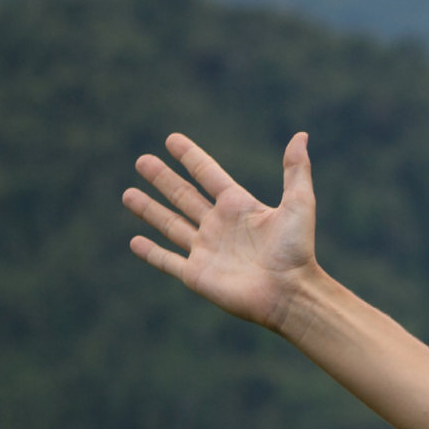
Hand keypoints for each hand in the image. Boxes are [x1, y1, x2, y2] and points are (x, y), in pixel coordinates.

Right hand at [124, 132, 319, 332]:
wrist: (290, 293)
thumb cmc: (297, 250)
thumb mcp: (300, 204)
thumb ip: (296, 170)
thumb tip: (302, 135)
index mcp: (239, 207)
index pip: (209, 175)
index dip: (191, 158)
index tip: (172, 139)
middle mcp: (220, 226)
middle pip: (184, 196)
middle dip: (162, 179)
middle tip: (142, 161)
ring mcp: (206, 251)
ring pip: (170, 225)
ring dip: (149, 210)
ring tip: (127, 194)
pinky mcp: (196, 274)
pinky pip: (167, 261)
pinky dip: (150, 252)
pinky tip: (134, 241)